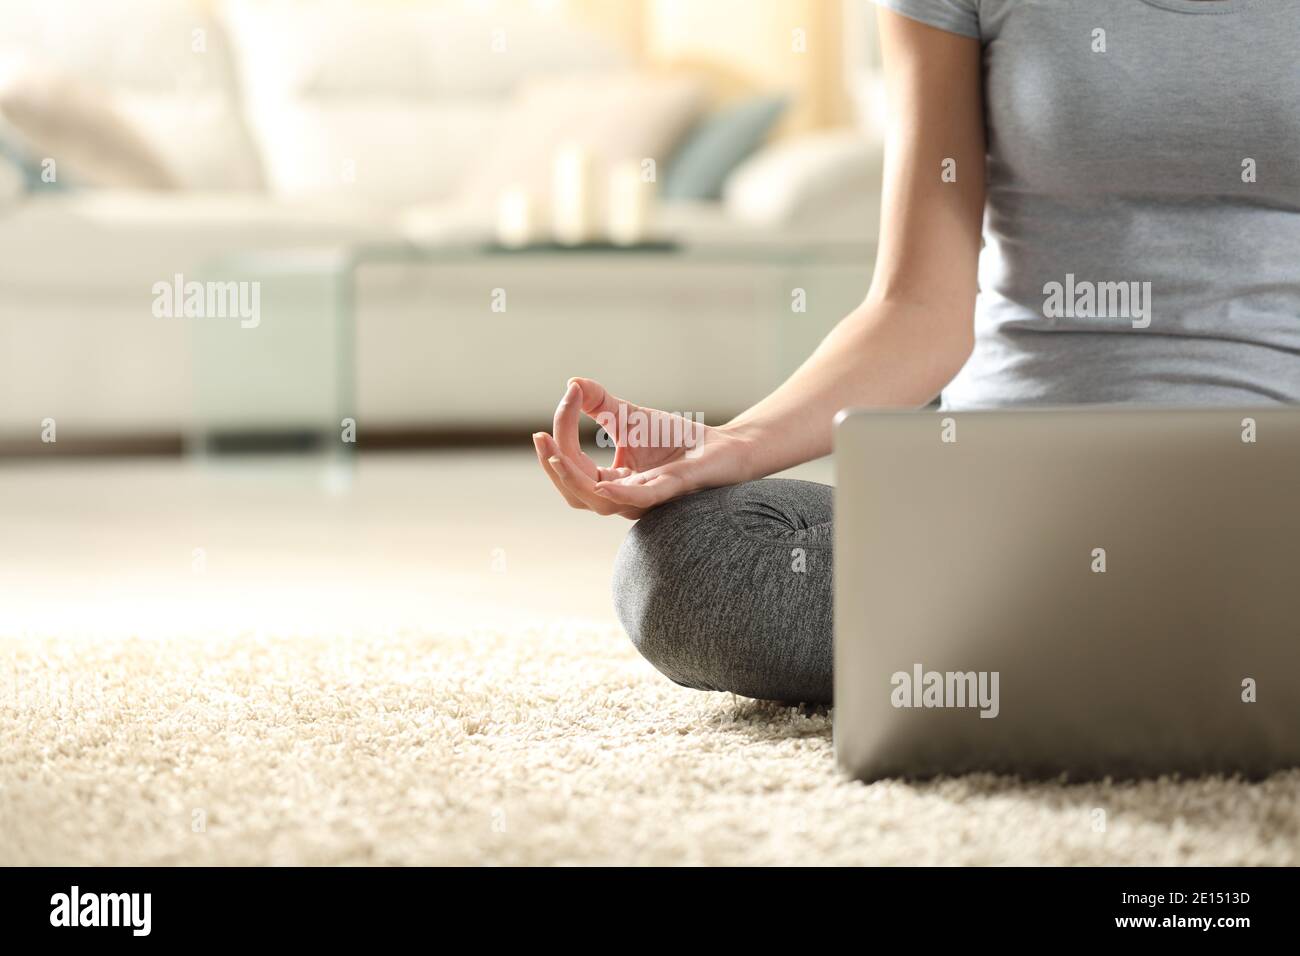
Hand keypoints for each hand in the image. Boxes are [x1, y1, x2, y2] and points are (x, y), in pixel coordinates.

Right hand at [532, 378, 754, 518]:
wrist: (722, 447)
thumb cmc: (676, 440)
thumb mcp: (629, 417)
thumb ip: (599, 403)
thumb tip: (571, 383)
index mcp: (610, 483)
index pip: (574, 465)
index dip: (562, 437)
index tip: (566, 398)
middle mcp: (622, 498)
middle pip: (575, 493)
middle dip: (554, 466)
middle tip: (541, 439)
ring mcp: (645, 498)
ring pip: (598, 502)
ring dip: (572, 479)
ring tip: (555, 454)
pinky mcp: (670, 490)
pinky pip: (639, 499)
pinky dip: (617, 494)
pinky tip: (598, 484)